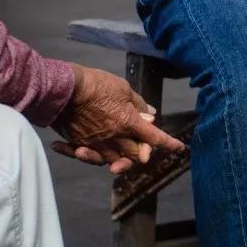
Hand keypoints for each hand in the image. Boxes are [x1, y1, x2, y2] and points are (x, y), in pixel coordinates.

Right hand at [51, 65, 185, 173]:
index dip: (169, 143)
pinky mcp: (79, 143)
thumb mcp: (123, 89)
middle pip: (133, 155)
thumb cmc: (97, 85)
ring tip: (119, 158)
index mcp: (128, 123)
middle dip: (141, 154)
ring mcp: (96, 144)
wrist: (65, 88)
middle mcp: (114, 138)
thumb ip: (138, 105)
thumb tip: (150, 114)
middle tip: (143, 148)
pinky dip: (85, 156)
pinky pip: (85, 156)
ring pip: (111, 161)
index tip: (180, 148)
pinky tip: (79, 151)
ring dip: (118, 161)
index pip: (154, 138)